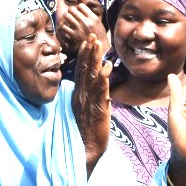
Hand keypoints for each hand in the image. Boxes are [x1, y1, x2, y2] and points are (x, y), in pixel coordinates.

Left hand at [57, 2, 105, 52]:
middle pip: (72, 9)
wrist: (97, 48)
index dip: (78, 7)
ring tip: (68, 19)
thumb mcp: (98, 23)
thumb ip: (90, 15)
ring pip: (67, 16)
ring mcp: (79, 28)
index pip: (81, 6)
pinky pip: (64, 27)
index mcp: (92, 18)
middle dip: (70, 11)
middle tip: (71, 14)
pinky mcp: (74, 35)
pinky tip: (67, 27)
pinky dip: (64, 26)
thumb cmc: (99, 35)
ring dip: (66, 17)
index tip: (78, 11)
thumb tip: (81, 9)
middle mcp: (85, 22)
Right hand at [71, 35, 111, 171]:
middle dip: (88, 52)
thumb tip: (94, 86)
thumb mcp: (86, 110)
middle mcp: (81, 95)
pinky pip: (100, 92)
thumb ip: (88, 97)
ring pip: (91, 76)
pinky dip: (103, 79)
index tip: (86, 42)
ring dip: (94, 60)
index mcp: (79, 95)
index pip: (81, 72)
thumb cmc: (86, 132)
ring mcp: (88, 102)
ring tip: (97, 44)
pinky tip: (106, 68)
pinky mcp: (97, 110)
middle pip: (85, 70)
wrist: (85, 150)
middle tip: (91, 36)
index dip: (84, 56)